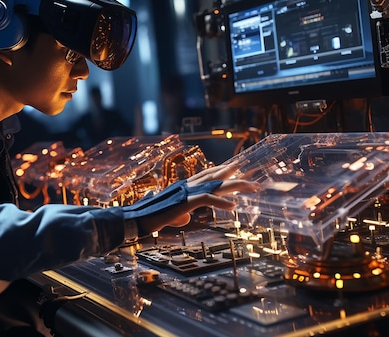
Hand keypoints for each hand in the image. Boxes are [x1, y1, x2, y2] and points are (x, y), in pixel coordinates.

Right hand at [137, 163, 258, 233]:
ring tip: (251, 187)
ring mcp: (186, 192)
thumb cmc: (152, 217)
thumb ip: (182, 213)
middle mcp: (186, 185)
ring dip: (235, 186)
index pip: (206, 175)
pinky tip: (233, 207)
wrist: (138, 218)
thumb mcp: (171, 215)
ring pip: (215, 184)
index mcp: (184, 186)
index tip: (235, 169)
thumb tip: (187, 217)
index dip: (221, 171)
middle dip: (234, 175)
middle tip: (250, 176)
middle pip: (214, 177)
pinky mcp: (185, 202)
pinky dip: (221, 202)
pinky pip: (207, 199)